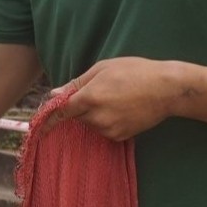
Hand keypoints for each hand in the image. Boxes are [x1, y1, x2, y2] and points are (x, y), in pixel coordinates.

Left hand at [51, 57, 193, 140]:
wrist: (168, 89)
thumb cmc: (136, 72)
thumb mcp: (103, 69)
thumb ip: (76, 83)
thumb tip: (54, 94)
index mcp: (89, 98)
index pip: (61, 112)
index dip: (49, 118)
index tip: (38, 126)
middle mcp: (96, 117)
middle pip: (77, 116)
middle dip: (81, 107)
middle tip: (102, 92)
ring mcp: (109, 129)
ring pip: (91, 124)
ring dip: (95, 114)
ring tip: (117, 98)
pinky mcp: (120, 137)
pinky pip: (105, 130)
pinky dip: (108, 122)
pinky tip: (124, 109)